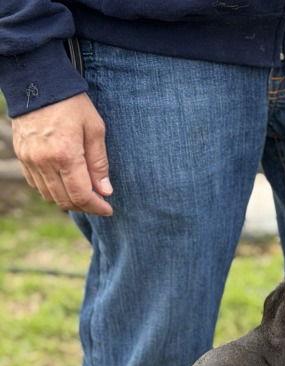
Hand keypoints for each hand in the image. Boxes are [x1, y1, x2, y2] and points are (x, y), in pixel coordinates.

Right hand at [12, 93, 112, 215]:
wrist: (37, 82)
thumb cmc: (72, 104)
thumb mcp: (95, 130)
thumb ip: (99, 163)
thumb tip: (105, 192)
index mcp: (65, 154)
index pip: (81, 195)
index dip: (96, 207)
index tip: (108, 209)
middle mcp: (43, 160)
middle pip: (65, 199)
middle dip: (84, 206)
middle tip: (98, 203)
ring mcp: (29, 159)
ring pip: (49, 195)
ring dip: (68, 200)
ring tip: (84, 194)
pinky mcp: (21, 155)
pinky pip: (36, 184)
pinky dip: (52, 190)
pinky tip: (65, 183)